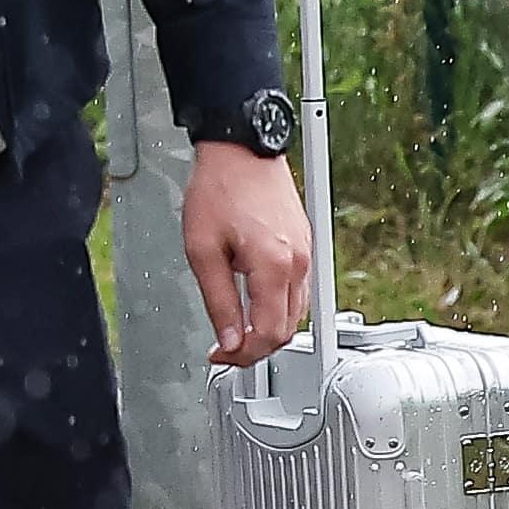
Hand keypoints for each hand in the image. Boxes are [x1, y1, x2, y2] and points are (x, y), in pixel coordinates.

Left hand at [183, 140, 316, 365]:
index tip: (220, 356)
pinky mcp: (304, 248)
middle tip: (224, 350)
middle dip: (256, 347)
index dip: (244, 354)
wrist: (242, 152)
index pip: (269, 333)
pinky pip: (296, 292)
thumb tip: (228, 339)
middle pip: (287, 329)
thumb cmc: (219, 189)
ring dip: (267, 329)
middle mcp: (299, 264)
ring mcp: (306, 255)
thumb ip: (218, 300)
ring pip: (295, 313)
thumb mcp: (202, 249)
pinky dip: (276, 308)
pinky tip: (252, 306)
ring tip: (234, 331)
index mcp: (275, 266)